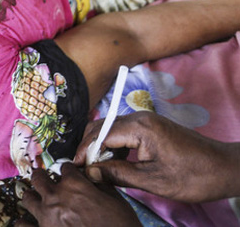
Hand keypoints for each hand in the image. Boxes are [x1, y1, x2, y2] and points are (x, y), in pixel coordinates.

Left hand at [18, 163, 139, 226]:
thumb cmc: (121, 226)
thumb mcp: (117, 201)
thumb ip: (100, 185)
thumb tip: (92, 176)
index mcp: (75, 186)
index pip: (65, 168)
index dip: (68, 171)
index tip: (69, 173)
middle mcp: (56, 197)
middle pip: (39, 178)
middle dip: (42, 177)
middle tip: (43, 179)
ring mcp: (46, 216)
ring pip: (28, 198)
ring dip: (32, 197)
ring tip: (34, 199)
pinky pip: (23, 225)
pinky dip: (23, 223)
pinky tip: (24, 222)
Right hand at [75, 111, 239, 202]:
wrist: (225, 169)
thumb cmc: (192, 176)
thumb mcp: (153, 181)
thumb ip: (118, 174)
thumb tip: (90, 173)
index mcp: (140, 128)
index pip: (100, 135)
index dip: (84, 151)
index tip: (74, 167)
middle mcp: (140, 118)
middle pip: (102, 126)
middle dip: (88, 146)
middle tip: (82, 167)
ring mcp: (146, 120)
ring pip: (111, 128)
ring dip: (100, 146)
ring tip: (96, 167)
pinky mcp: (151, 127)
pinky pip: (123, 132)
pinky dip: (113, 145)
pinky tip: (114, 162)